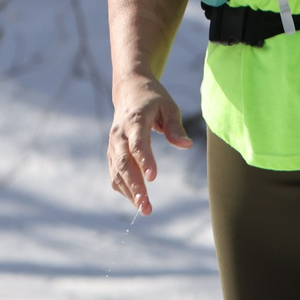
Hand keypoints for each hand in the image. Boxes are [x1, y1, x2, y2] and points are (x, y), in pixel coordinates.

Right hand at [107, 76, 190, 215]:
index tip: (152, 178)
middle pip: (124, 162)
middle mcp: (120, 134)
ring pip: (117, 171)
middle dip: (135, 186)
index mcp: (135, 120)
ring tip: (145, 209)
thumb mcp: (169, 106)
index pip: (138, 143)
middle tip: (147, 206)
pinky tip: (136, 200)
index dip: (144, 160)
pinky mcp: (112, 151)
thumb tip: (186, 146)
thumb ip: (176, 127)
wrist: (129, 89)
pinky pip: (115, 173)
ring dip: (130, 192)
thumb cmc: (153, 99)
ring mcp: (113, 144)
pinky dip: (123, 187)